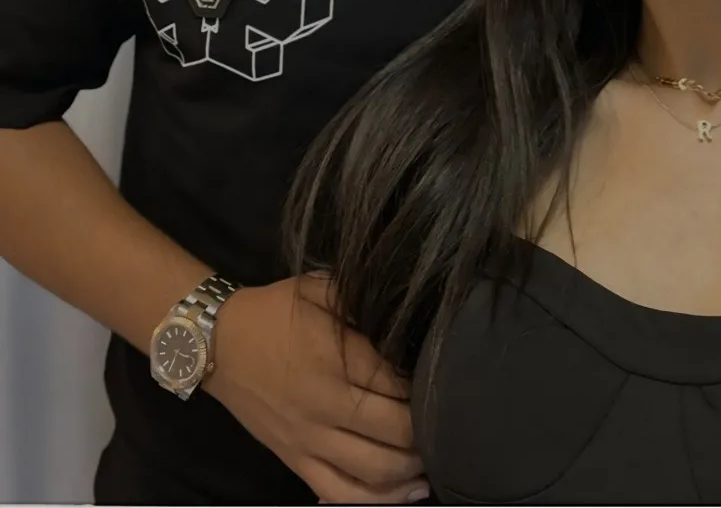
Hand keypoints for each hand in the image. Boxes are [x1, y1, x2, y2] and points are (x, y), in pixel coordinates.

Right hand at [205, 273, 428, 503]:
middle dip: (427, 430)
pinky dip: (377, 500)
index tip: (443, 379)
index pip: (397, 385)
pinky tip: (406, 492)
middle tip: (448, 420)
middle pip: (394, 432)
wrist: (218, 344)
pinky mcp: (295, 461)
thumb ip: (360, 302)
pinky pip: (340, 493)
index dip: (426, 387)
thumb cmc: (274, 311)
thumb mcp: (318, 289)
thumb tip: (403, 316)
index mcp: (334, 360)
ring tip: (434, 457)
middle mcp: (325, 406)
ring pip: (373, 471)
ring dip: (412, 469)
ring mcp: (309, 440)